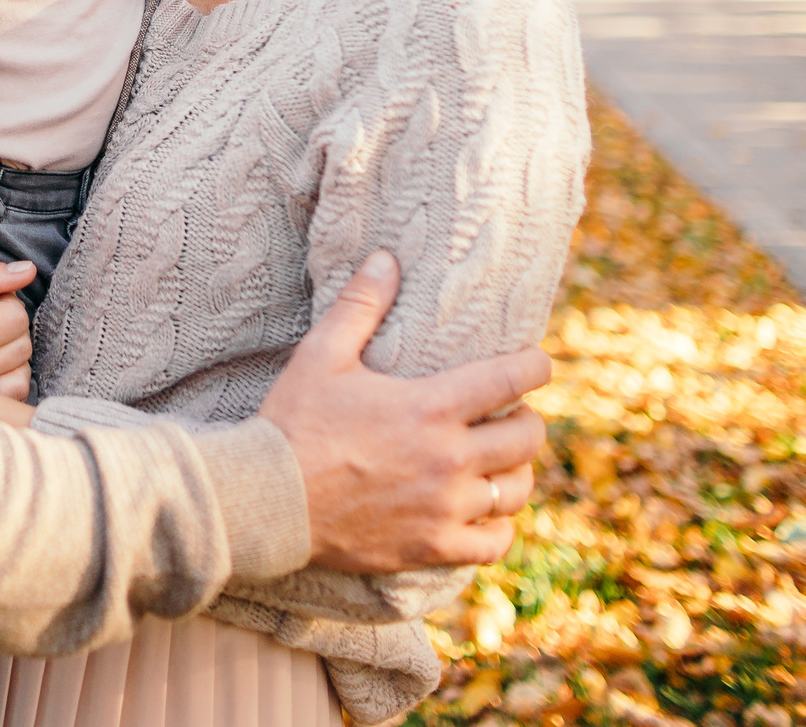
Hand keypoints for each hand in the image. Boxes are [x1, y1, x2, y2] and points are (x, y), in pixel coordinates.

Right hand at [259, 250, 550, 572]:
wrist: (270, 500)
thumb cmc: (295, 422)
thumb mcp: (321, 355)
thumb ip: (360, 306)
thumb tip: (386, 258)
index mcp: (430, 407)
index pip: (512, 380)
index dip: (534, 367)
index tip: (535, 364)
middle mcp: (449, 459)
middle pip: (527, 437)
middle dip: (526, 420)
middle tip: (510, 415)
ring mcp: (445, 507)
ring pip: (516, 490)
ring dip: (515, 472)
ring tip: (500, 462)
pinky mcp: (433, 546)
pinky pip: (494, 542)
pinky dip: (498, 526)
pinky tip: (485, 514)